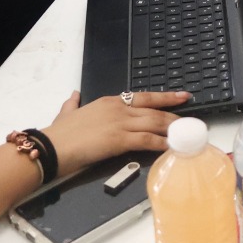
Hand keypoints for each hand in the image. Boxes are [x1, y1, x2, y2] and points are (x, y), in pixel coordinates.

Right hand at [42, 90, 189, 174]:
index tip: (180, 96)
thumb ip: (73, 104)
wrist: (52, 146)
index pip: (143, 96)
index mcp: (109, 101)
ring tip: (185, 133)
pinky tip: (171, 146)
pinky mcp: (119, 140)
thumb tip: (74, 96)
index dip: (164, 97)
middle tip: (190, 117)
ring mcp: (120, 123)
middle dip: (174, 113)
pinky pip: (146, 140)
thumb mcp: (67, 111)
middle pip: (153, 109)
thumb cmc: (59, 133)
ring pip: (154, 122)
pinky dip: (161, 143)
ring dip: (171, 128)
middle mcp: (118, 109)